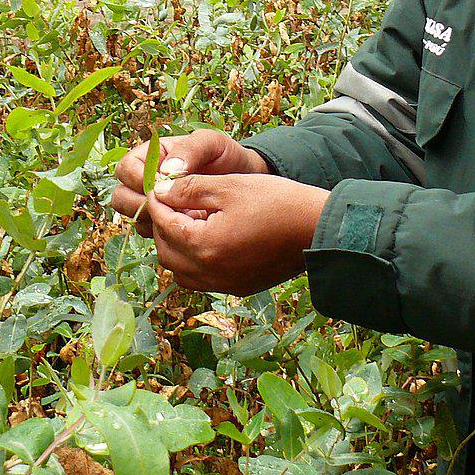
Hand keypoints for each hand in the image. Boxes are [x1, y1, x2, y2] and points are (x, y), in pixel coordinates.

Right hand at [111, 129, 270, 235]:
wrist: (246, 181)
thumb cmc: (226, 157)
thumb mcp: (212, 143)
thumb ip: (190, 150)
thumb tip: (167, 171)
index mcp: (152, 157)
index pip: (126, 168)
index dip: (136, 179)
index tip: (158, 187)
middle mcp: (147, 182)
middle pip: (121, 196)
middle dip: (138, 204)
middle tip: (164, 208)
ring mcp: (155, 205)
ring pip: (133, 218)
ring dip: (149, 221)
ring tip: (176, 219)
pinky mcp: (166, 224)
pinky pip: (151, 234)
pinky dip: (162, 235)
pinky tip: (183, 231)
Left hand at [146, 172, 328, 295]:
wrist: (316, 228)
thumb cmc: (275, 202)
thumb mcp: (228, 187)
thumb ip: (188, 189)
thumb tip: (159, 191)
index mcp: (203, 246)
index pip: (164, 224)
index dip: (158, 203)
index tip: (158, 187)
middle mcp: (209, 273)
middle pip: (166, 252)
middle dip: (162, 227)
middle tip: (170, 203)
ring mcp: (224, 284)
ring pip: (180, 271)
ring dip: (175, 247)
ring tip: (187, 221)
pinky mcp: (239, 287)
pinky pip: (202, 280)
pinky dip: (194, 262)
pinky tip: (206, 239)